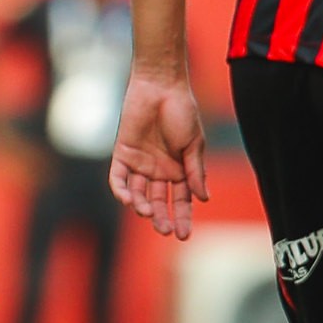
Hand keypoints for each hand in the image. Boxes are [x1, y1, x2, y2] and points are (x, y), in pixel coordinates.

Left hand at [108, 71, 209, 239]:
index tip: (183, 235)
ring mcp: (140, 163)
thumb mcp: (194, 144)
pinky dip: (121, 190)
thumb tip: (203, 199)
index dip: (182, 218)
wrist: (160, 87)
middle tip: (164, 229)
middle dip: (161, 217)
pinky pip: (119, 177)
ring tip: (147, 212)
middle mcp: (158, 170)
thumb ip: (195, 171)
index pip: (180, 201)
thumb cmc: (182, 112)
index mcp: (179, 170)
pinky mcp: (122, 153)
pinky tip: (127, 199)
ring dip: (141, 205)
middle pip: (158, 201)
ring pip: (138, 193)